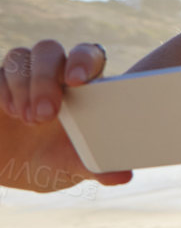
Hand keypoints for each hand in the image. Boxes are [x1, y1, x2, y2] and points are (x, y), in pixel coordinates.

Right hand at [0, 41, 132, 190]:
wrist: (10, 169)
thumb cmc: (51, 162)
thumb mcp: (72, 166)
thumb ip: (97, 167)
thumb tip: (123, 176)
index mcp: (81, 87)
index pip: (86, 55)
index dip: (82, 60)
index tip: (77, 80)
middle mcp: (51, 75)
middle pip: (49, 51)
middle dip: (45, 79)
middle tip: (45, 115)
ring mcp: (21, 78)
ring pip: (20, 57)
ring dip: (23, 86)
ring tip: (27, 119)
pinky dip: (3, 89)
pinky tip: (9, 111)